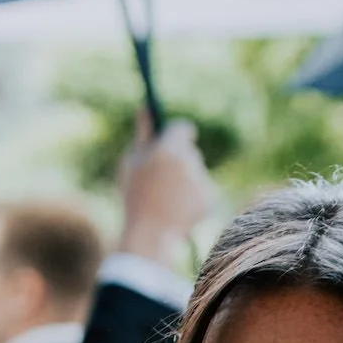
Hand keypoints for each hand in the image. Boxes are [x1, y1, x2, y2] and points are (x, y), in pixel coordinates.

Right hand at [116, 120, 212, 268]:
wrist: (151, 235)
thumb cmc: (135, 197)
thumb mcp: (132, 163)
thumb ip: (142, 134)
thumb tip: (145, 107)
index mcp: (169, 149)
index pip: (182, 128)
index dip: (177, 133)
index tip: (173, 137)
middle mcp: (190, 161)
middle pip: (189, 151)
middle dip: (178, 160)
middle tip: (162, 176)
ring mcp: (201, 180)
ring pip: (195, 172)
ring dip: (184, 180)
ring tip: (165, 198)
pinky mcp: (209, 197)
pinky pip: (201, 190)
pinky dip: (192, 197)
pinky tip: (177, 209)